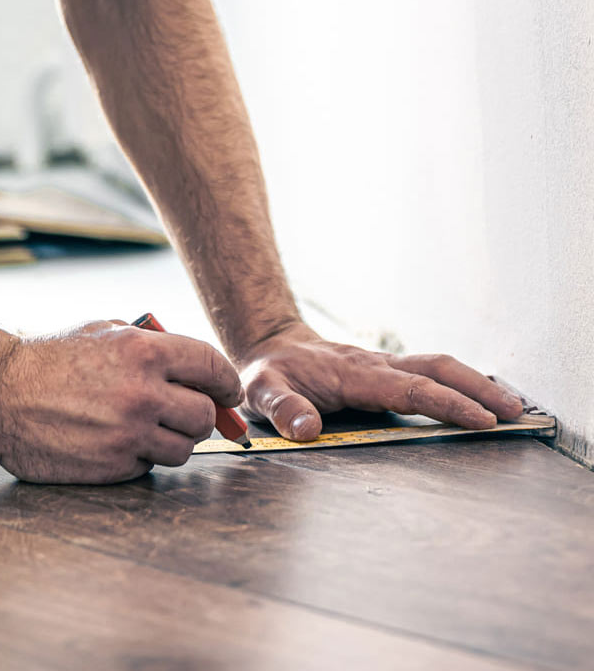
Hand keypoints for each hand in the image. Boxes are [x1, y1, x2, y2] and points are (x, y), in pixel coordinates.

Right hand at [0, 320, 240, 483]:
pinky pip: (147, 467)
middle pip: (205, 416)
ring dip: (172, 440)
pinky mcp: (112, 466)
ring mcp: (128, 434)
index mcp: (145, 352)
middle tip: (185, 413)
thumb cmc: (50, 359)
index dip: (227, 382)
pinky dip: (140, 457)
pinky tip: (115, 441)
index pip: (213, 368)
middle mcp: (143, 394)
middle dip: (200, 415)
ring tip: (146, 427)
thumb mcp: (104, 332)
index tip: (227, 392)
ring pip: (183, 448)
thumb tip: (194, 370)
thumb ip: (151, 346)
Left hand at [237, 323, 524, 440]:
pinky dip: (458, 382)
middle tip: (514, 413)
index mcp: (353, 374)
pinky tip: (477, 397)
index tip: (480, 419)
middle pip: (436, 368)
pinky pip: (428, 372)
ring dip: (474, 382)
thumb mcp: (261, 390)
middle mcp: (375, 365)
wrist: (270, 345)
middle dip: (477, 389)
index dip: (446, 403)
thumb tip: (307, 429)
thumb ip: (282, 408)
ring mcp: (382, 365)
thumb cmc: (268, 372)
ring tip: (510, 406)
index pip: (409, 388)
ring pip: (437, 365)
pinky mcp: (384, 371)